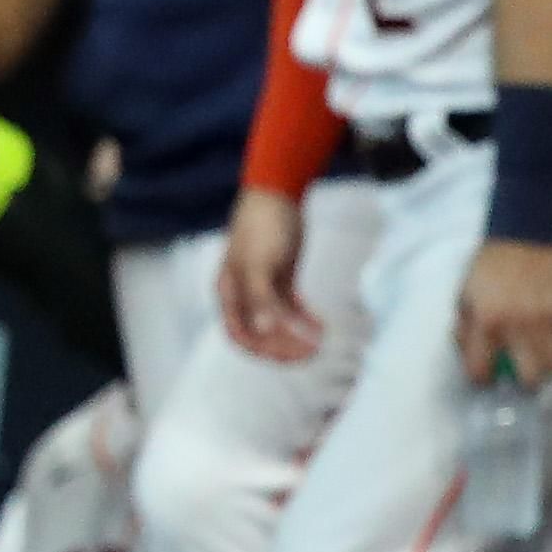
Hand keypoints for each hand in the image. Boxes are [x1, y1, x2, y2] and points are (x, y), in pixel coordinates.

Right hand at [217, 183, 320, 359]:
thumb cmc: (262, 227)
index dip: (263, 350)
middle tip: (310, 353)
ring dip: (296, 336)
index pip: (240, 335)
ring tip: (319, 344)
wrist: (277, 195)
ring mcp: (262, 287)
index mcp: (229, 293)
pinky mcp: (280, 279)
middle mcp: (242, 294)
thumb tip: (265, 331)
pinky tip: (322, 326)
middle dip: (283, 347)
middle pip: (259, 334)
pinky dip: (305, 319)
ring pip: (276, 324)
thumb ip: (260, 299)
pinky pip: (291, 308)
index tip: (290, 356)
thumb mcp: (260, 264)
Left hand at [454, 237, 551, 387]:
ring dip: (544, 366)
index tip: (485, 376)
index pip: (482, 370)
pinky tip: (548, 336)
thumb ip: (464, 331)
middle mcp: (519, 325)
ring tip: (535, 357)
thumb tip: (470, 361)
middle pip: (531, 379)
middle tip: (519, 374)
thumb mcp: (464, 297)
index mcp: (486, 321)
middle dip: (523, 382)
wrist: (525, 236)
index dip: (481, 378)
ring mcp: (548, 320)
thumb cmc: (489, 268)